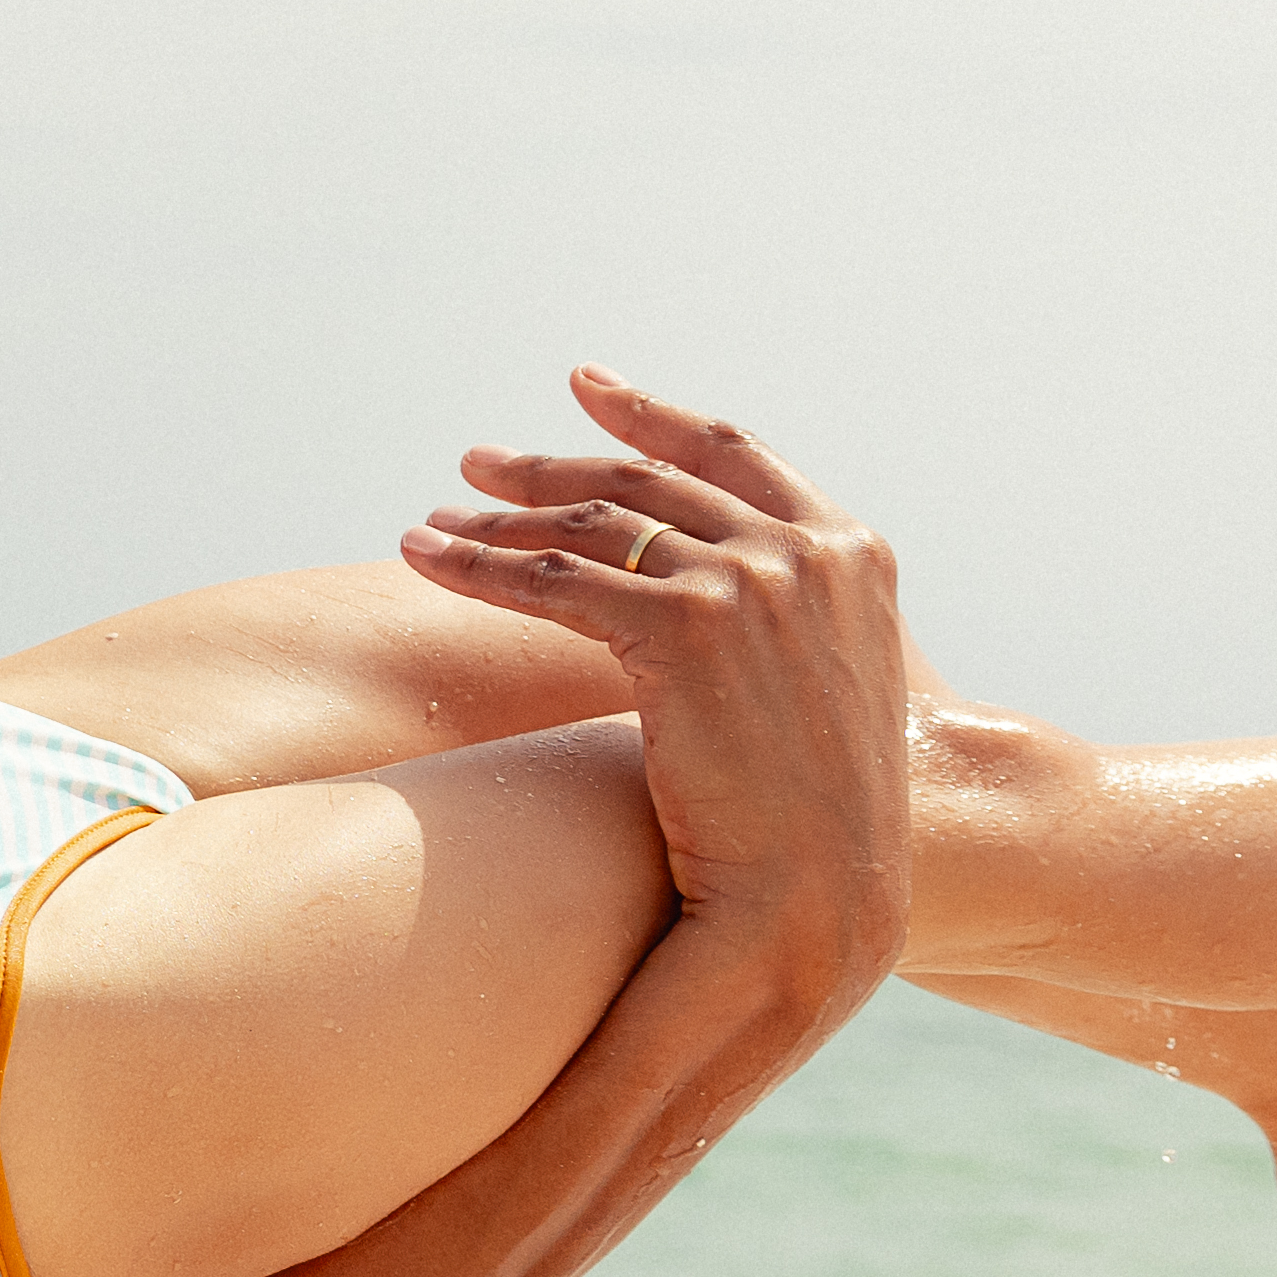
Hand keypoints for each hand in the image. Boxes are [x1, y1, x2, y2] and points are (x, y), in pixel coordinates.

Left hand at [403, 370, 910, 988]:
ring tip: (436, 525)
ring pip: (593, 526)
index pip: (732, 453)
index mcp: (849, 550)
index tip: (587, 388)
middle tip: (479, 465)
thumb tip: (729, 606)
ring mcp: (747, 580)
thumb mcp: (834, 683)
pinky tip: (427, 562)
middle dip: (552, 468)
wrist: (834, 887)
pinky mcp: (684, 627)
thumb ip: (794, 618)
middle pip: (646, 481)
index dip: (653, 415)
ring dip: (500, 521)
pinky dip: (480, 569)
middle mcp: (802, 549)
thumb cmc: (830, 814)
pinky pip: (555, 582)